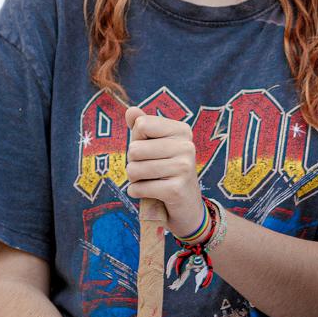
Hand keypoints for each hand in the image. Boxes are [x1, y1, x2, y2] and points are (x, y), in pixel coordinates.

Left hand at [124, 108, 204, 238]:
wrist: (186, 205)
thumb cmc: (166, 170)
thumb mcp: (155, 145)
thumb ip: (142, 126)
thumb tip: (130, 111)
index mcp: (182, 131)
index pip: (141, 125)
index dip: (137, 140)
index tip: (151, 151)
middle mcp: (187, 147)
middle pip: (134, 149)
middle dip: (134, 162)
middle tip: (149, 170)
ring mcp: (184, 168)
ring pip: (134, 169)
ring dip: (135, 179)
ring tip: (150, 181)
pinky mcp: (176, 190)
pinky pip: (139, 188)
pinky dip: (137, 193)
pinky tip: (151, 194)